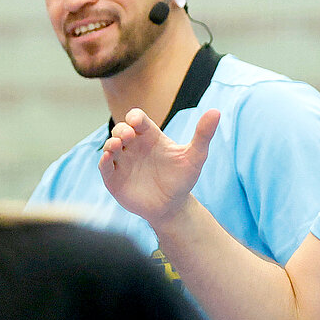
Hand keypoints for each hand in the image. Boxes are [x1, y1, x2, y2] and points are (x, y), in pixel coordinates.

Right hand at [99, 106, 218, 225]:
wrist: (172, 207)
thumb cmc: (182, 179)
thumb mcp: (195, 156)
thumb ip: (203, 134)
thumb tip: (216, 111)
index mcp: (149, 136)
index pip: (138, 119)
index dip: (135, 117)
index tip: (136, 121)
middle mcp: (133, 146)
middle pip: (121, 129)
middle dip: (121, 130)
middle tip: (128, 136)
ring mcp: (122, 162)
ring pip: (110, 145)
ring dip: (110, 143)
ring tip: (116, 145)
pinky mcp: (114, 178)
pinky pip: (104, 166)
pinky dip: (103, 161)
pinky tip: (107, 159)